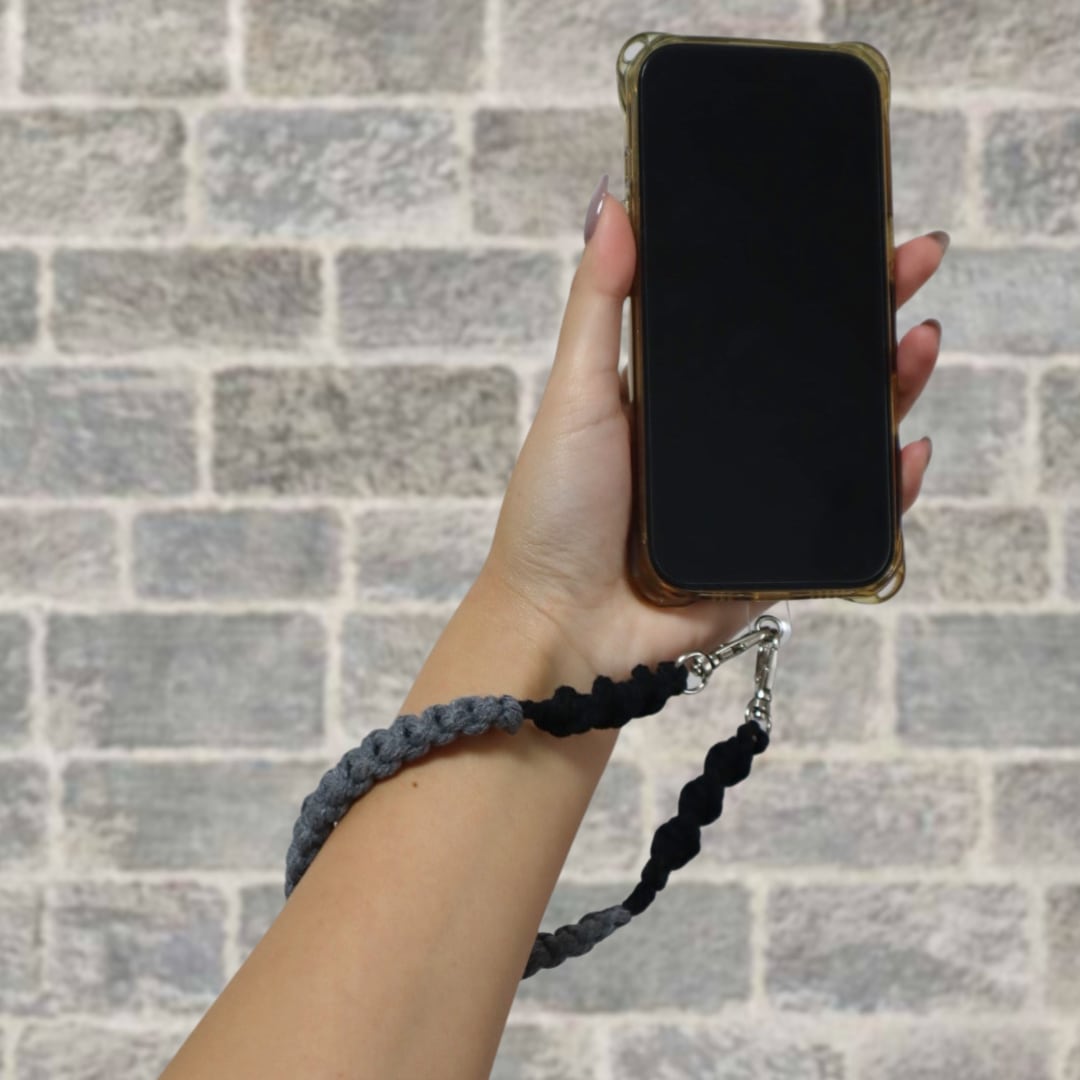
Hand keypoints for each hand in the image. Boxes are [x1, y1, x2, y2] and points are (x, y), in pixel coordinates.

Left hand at [481, 179, 945, 684]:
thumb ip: (598, 306)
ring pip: (842, 444)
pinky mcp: (777, 559)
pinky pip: (845, 525)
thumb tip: (612, 202)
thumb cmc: (553, 513)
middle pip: (814, 377)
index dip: (808, 279)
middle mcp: (725, 446)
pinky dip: (885, 494)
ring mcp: (756, 502)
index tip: (854, 228)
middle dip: (870, 320)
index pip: (759, 327)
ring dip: (891, 392)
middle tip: (913, 264)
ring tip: (918, 344)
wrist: (563, 626)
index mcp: (681, 399)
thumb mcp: (574, 395)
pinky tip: (906, 453)